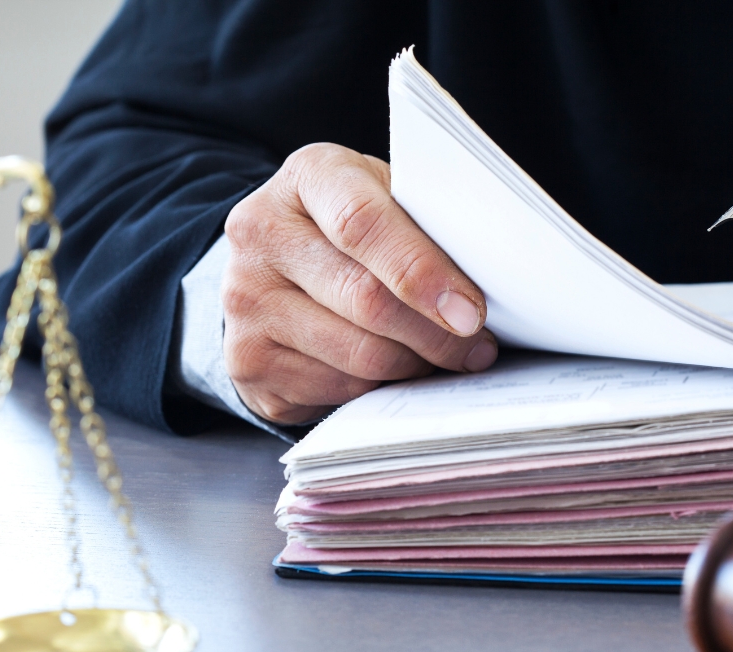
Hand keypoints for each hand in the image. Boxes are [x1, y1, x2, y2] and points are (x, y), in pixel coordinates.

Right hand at [221, 143, 497, 423]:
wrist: (272, 264)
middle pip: (365, 299)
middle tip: (478, 347)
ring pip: (357, 356)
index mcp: (306, 178)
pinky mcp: (249, 362)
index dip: (422, 272)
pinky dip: (381, 390)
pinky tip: (399, 374)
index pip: (362, 223)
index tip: (470, 312)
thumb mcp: (385, 199)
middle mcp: (260, 235)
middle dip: (436, 333)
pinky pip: (337, 391)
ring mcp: (245, 304)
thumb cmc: (351, 228)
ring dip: (416, 366)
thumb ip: (425, 227)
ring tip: (446, 359)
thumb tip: (486, 286)